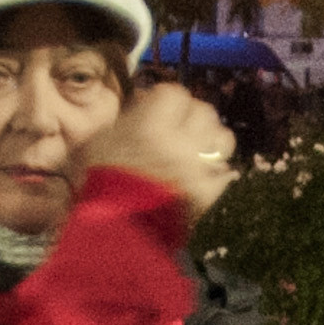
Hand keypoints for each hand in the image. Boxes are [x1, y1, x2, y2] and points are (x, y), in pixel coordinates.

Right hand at [102, 80, 237, 209]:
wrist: (113, 231)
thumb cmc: (99, 183)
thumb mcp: (100, 142)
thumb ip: (127, 120)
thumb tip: (144, 105)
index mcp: (151, 127)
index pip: (176, 94)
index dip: (169, 100)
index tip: (160, 108)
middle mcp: (180, 143)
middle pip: (205, 111)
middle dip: (193, 116)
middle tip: (182, 128)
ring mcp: (197, 169)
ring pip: (223, 139)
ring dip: (211, 141)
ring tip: (198, 149)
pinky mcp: (207, 194)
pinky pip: (224, 173)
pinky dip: (216, 172)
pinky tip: (203, 174)